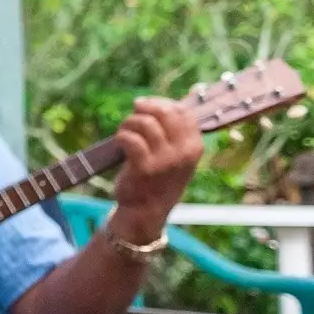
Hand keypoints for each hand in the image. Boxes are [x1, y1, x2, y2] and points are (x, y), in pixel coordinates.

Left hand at [109, 96, 202, 231]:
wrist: (147, 210)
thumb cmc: (158, 177)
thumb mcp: (176, 155)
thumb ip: (173, 132)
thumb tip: (159, 103)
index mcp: (194, 146)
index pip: (183, 112)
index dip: (162, 103)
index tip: (146, 106)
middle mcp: (183, 152)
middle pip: (165, 112)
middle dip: (144, 108)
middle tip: (134, 114)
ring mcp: (165, 160)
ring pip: (145, 123)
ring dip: (129, 122)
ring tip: (125, 131)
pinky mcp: (144, 167)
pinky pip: (130, 138)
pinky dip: (121, 136)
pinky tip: (119, 142)